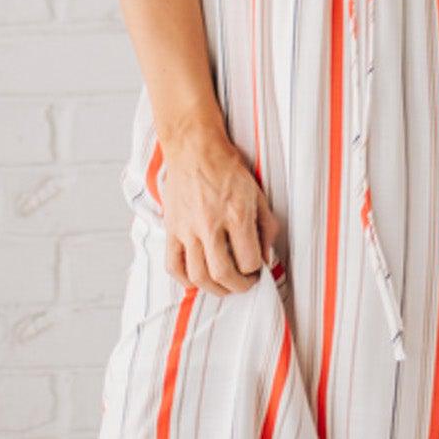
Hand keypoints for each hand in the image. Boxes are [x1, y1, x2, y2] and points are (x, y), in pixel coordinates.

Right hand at [158, 129, 282, 295]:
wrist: (194, 149)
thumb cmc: (227, 169)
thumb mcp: (257, 194)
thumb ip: (266, 227)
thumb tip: (266, 257)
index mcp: (236, 215)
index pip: (249, 261)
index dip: (256, 271)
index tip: (257, 270)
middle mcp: (210, 225)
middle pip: (223, 274)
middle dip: (238, 287)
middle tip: (244, 284)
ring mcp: (187, 229)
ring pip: (198, 276)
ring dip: (214, 289)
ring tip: (224, 285)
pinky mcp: (171, 229)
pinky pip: (173, 265)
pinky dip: (185, 280)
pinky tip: (197, 279)